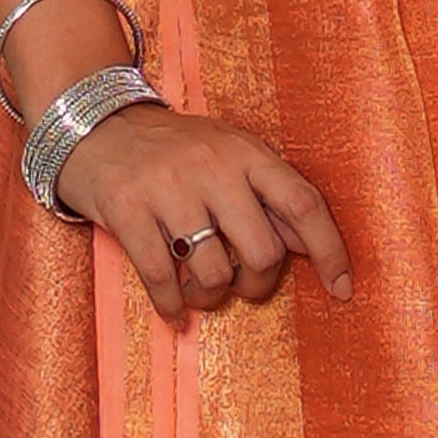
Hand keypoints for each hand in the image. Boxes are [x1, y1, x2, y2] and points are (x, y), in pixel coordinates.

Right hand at [57, 102, 352, 324]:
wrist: (94, 127)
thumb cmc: (174, 152)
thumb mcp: (229, 156)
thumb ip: (270, 198)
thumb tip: (313, 247)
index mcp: (246, 153)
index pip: (304, 204)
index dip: (330, 251)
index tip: (343, 289)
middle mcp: (212, 166)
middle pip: (263, 251)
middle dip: (258, 284)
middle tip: (242, 285)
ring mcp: (168, 187)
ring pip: (213, 272)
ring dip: (211, 297)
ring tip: (201, 292)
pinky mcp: (126, 209)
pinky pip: (161, 277)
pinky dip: (171, 305)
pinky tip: (174, 311)